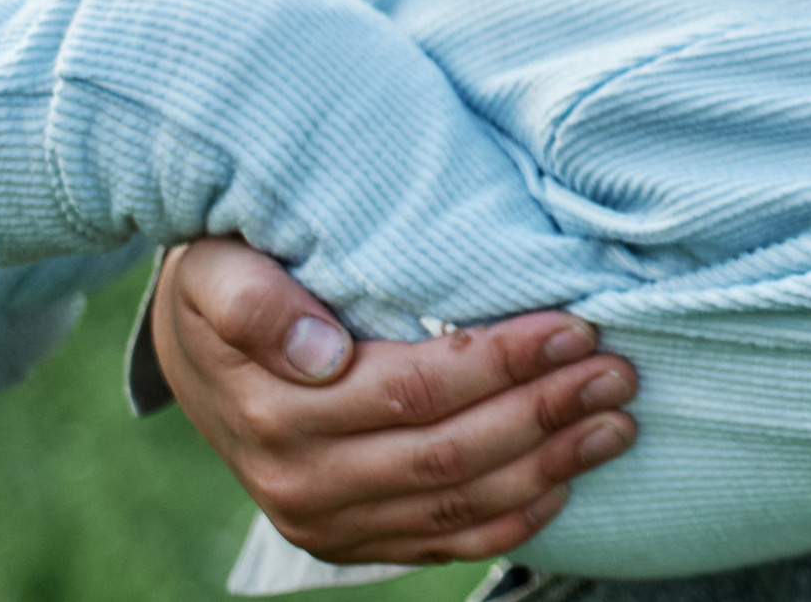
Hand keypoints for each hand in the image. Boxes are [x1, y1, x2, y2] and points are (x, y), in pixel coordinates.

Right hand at [151, 238, 639, 565]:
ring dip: (548, 466)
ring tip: (615, 423)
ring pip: (457, 503)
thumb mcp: (218, 268)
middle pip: (449, 453)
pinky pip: (441, 541)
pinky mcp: (350, 538)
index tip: (573, 326)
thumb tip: (319, 351)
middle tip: (618, 372)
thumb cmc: (227, 280)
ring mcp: (327, 518)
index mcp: (278, 410)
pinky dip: (509, 519)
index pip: (414, 390)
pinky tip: (565, 485)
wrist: (192, 348)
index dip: (502, 363)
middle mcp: (302, 477)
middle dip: (545, 412)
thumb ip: (258, 303)